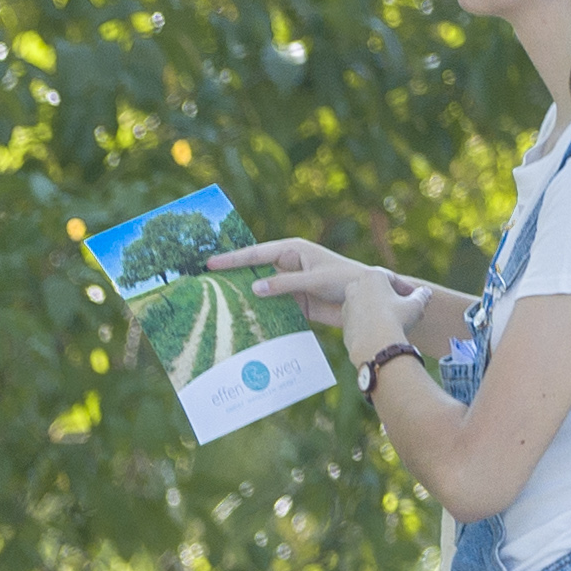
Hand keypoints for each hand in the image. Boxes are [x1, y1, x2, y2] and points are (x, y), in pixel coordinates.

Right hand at [206, 235, 416, 352]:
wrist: (367, 300)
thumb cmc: (345, 279)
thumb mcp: (313, 280)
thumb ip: (284, 285)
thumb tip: (254, 289)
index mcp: (292, 250)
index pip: (256, 254)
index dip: (233, 259)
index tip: (210, 263)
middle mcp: (287, 265)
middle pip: (253, 270)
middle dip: (232, 275)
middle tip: (204, 281)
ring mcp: (289, 284)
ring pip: (261, 290)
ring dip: (244, 296)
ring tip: (218, 303)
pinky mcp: (294, 302)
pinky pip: (272, 306)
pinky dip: (261, 312)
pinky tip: (245, 319)